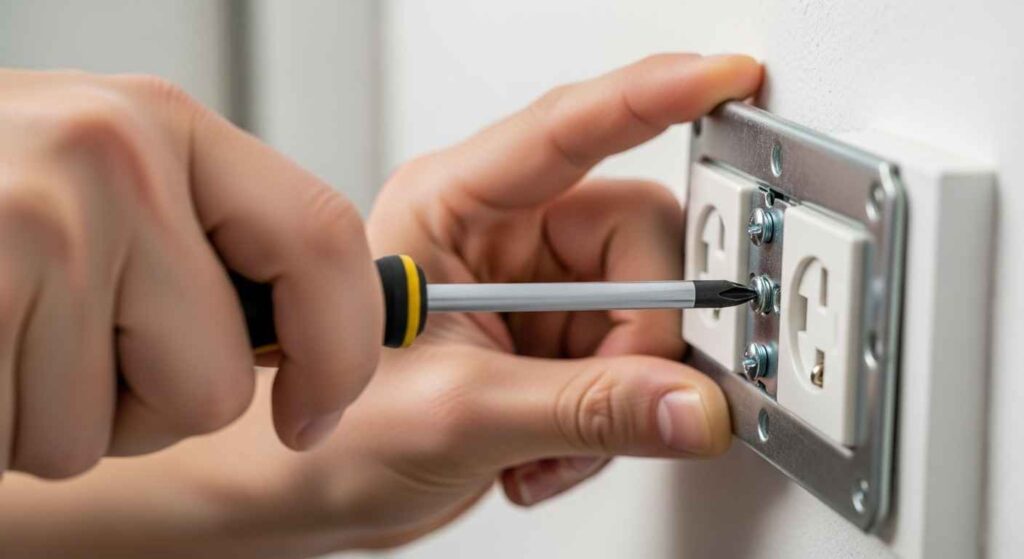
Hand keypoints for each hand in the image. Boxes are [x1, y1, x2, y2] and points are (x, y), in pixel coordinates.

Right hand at [0, 70, 380, 477]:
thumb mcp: (98, 191)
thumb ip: (198, 248)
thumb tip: (311, 341)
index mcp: (161, 125)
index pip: (320, 241)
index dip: (342, 348)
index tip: (315, 409)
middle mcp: (108, 155)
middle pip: (213, 382)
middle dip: (140, 404)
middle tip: (51, 338)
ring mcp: (31, 220)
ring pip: (104, 432)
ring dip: (42, 414)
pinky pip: (24, 440)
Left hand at [308, 53, 761, 547]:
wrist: (309, 495)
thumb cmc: (327, 427)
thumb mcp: (456, 412)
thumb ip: (582, 409)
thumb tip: (688, 405)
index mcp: (455, 206)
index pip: (568, 131)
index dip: (653, 98)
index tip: (725, 78)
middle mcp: (504, 238)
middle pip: (637, 243)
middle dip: (640, 335)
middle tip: (619, 391)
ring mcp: (536, 295)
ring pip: (647, 315)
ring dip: (621, 394)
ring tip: (551, 443)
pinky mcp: (557, 347)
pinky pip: (633, 369)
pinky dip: (611, 422)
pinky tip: (545, 452)